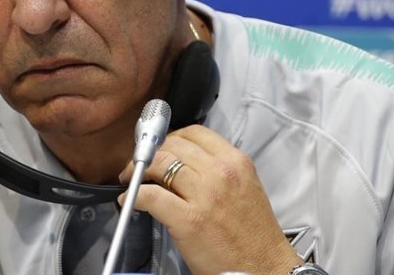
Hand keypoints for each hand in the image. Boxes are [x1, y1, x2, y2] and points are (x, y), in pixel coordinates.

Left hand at [119, 125, 300, 274]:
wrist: (265, 269)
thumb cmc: (254, 235)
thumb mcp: (245, 187)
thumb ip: (218, 169)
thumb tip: (183, 161)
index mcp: (236, 162)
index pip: (194, 132)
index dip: (171, 138)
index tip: (161, 147)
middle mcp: (221, 172)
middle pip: (173, 145)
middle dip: (151, 152)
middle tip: (140, 163)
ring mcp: (205, 195)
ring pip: (158, 164)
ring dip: (137, 170)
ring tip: (130, 180)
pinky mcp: (189, 220)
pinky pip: (150, 196)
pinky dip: (133, 195)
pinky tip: (128, 199)